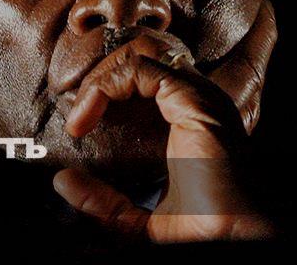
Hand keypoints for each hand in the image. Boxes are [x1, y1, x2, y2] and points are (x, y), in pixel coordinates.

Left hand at [53, 0, 277, 241]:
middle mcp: (196, 104)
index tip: (78, 129)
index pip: (144, 81)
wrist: (232, 242)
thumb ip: (103, 203)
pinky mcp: (194, 99)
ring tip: (80, 112)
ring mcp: (198, 97)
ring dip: (101, 77)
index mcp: (189, 124)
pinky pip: (140, 67)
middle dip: (100, 78)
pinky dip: (104, 85)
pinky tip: (87, 116)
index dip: (105, 93)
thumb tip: (64, 182)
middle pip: (141, 60)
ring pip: (140, 54)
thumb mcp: (138, 221)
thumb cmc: (205, 233)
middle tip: (76, 114)